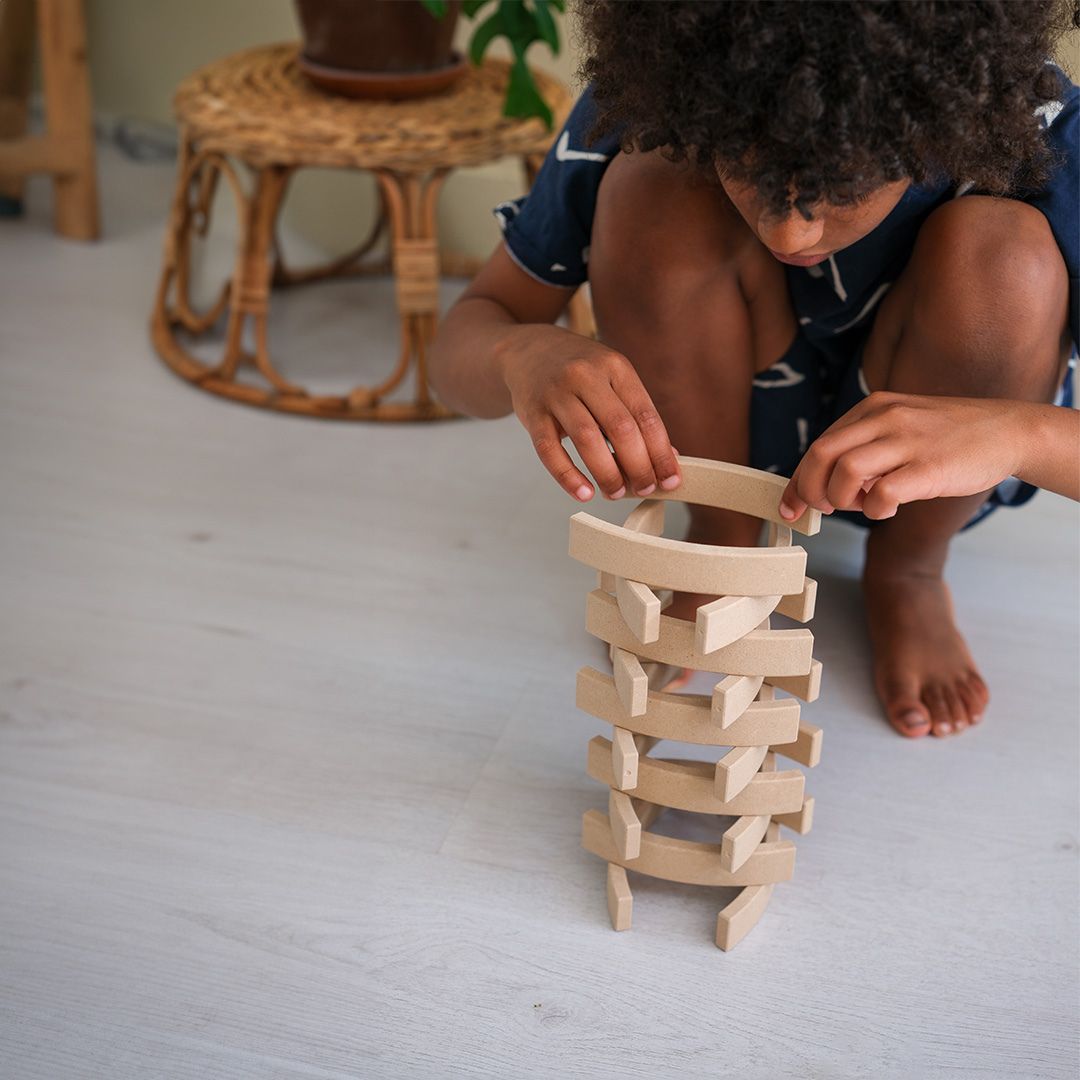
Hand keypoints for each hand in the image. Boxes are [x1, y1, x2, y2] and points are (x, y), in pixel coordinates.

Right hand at [496, 324, 681, 501]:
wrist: (529, 350)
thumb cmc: (579, 372)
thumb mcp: (612, 380)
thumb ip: (636, 415)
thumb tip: (666, 458)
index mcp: (615, 367)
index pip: (646, 415)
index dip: (661, 452)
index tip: (670, 480)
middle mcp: (586, 375)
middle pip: (620, 428)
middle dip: (638, 466)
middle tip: (645, 489)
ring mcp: (556, 393)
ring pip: (587, 439)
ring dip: (607, 474)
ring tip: (616, 493)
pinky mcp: (532, 412)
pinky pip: (549, 450)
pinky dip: (568, 476)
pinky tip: (584, 493)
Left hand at [779, 391, 1027, 519]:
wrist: (1008, 430)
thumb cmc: (949, 436)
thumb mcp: (900, 426)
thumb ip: (865, 448)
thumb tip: (829, 485)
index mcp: (872, 409)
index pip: (819, 446)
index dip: (798, 480)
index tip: (790, 506)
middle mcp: (886, 418)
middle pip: (822, 455)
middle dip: (810, 490)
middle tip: (823, 509)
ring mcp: (908, 441)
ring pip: (846, 472)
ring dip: (841, 500)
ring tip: (861, 505)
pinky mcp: (930, 468)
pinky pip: (882, 493)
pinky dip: (875, 509)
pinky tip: (887, 509)